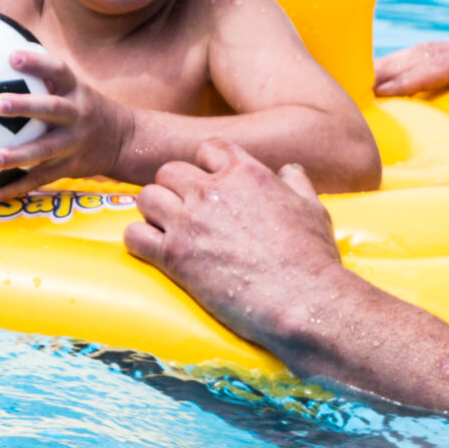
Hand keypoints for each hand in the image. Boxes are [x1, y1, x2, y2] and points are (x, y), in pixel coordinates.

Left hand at [0, 46, 132, 199]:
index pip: (58, 71)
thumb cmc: (85, 107)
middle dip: (25, 106)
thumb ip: (43, 75)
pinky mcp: (70, 168)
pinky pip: (42, 178)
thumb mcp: (74, 86)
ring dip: (18, 155)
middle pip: (52, 109)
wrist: (125, 140)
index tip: (11, 56)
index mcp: (76, 91)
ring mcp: (74, 143)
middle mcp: (77, 116)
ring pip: (45, 150)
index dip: (36, 63)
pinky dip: (19, 187)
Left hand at [124, 141, 344, 346]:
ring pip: (146, 197)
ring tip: (167, 230)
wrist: (303, 299)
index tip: (210, 184)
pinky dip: (139, 241)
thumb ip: (297, 182)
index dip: (206, 165)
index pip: (208, 148)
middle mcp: (212, 190)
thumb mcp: (314, 208)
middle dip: (175, 189)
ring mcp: (189, 221)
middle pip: (169, 171)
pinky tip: (154, 251)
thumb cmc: (313, 256)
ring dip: (154, 212)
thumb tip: (289, 169)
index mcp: (246, 173)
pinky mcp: (174, 256)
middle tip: (185, 212)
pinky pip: (134, 235)